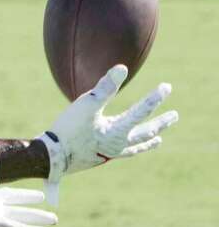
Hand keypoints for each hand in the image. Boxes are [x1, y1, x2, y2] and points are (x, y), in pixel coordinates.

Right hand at [36, 65, 176, 205]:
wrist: (51, 157)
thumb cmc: (67, 130)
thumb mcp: (86, 105)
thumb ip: (105, 87)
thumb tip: (123, 68)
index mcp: (118, 131)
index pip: (141, 111)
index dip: (155, 98)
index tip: (166, 87)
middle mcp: (118, 144)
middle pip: (146, 132)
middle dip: (161, 123)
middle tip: (175, 116)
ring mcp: (110, 153)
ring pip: (137, 146)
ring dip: (149, 140)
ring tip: (159, 140)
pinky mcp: (99, 158)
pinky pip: (123, 154)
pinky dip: (132, 149)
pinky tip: (126, 149)